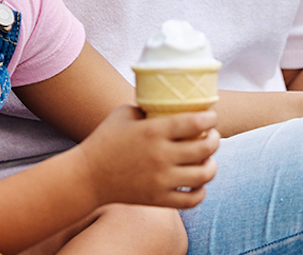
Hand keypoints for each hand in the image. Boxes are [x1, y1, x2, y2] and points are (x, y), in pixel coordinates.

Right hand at [77, 106, 217, 209]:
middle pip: (206, 148)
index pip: (195, 122)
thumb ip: (148, 107)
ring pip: (204, 174)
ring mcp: (161, 180)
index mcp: (153, 132)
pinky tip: (198, 183)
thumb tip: (169, 103)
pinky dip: (201, 191)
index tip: (211, 116)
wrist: (87, 177)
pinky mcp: (159, 199)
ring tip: (208, 159)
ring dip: (212, 165)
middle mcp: (161, 156)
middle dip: (215, 139)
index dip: (210, 118)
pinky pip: (193, 199)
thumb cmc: (105, 140)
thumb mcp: (124, 113)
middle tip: (212, 135)